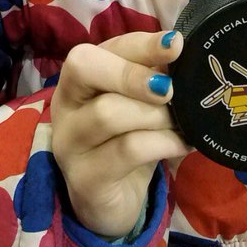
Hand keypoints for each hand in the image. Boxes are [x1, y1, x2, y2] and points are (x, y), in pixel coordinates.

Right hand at [51, 31, 188, 239]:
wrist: (112, 202)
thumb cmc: (128, 140)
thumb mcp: (140, 104)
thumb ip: (154, 77)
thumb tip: (180, 50)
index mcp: (79, 78)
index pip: (104, 47)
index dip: (141, 44)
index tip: (176, 44)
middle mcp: (64, 105)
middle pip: (84, 68)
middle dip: (132, 73)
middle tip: (169, 89)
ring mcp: (69, 143)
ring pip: (108, 112)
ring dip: (154, 114)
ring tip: (179, 122)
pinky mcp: (85, 179)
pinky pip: (126, 151)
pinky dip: (162, 143)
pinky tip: (182, 144)